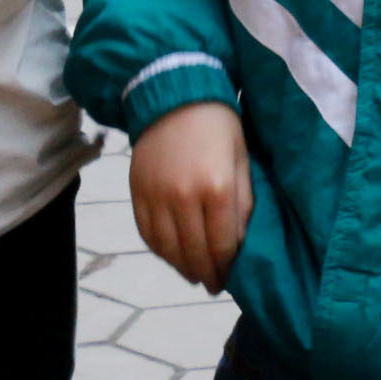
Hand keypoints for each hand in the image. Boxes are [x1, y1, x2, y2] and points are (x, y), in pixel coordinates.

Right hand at [130, 101, 252, 291]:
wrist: (174, 94)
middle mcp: (183, 198)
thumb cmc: (219, 126)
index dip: (226, 268)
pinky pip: (146, 234)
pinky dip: (159, 251)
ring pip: (167, 250)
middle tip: (213, 285)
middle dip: (206, 275)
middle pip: (194, 253)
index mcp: (216, 188)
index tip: (229, 280)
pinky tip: (172, 255)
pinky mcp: (138, 192)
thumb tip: (239, 244)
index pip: (221, 245)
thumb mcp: (242, 161)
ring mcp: (156, 196)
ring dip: (181, 268)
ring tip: (193, 274)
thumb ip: (243, 203)